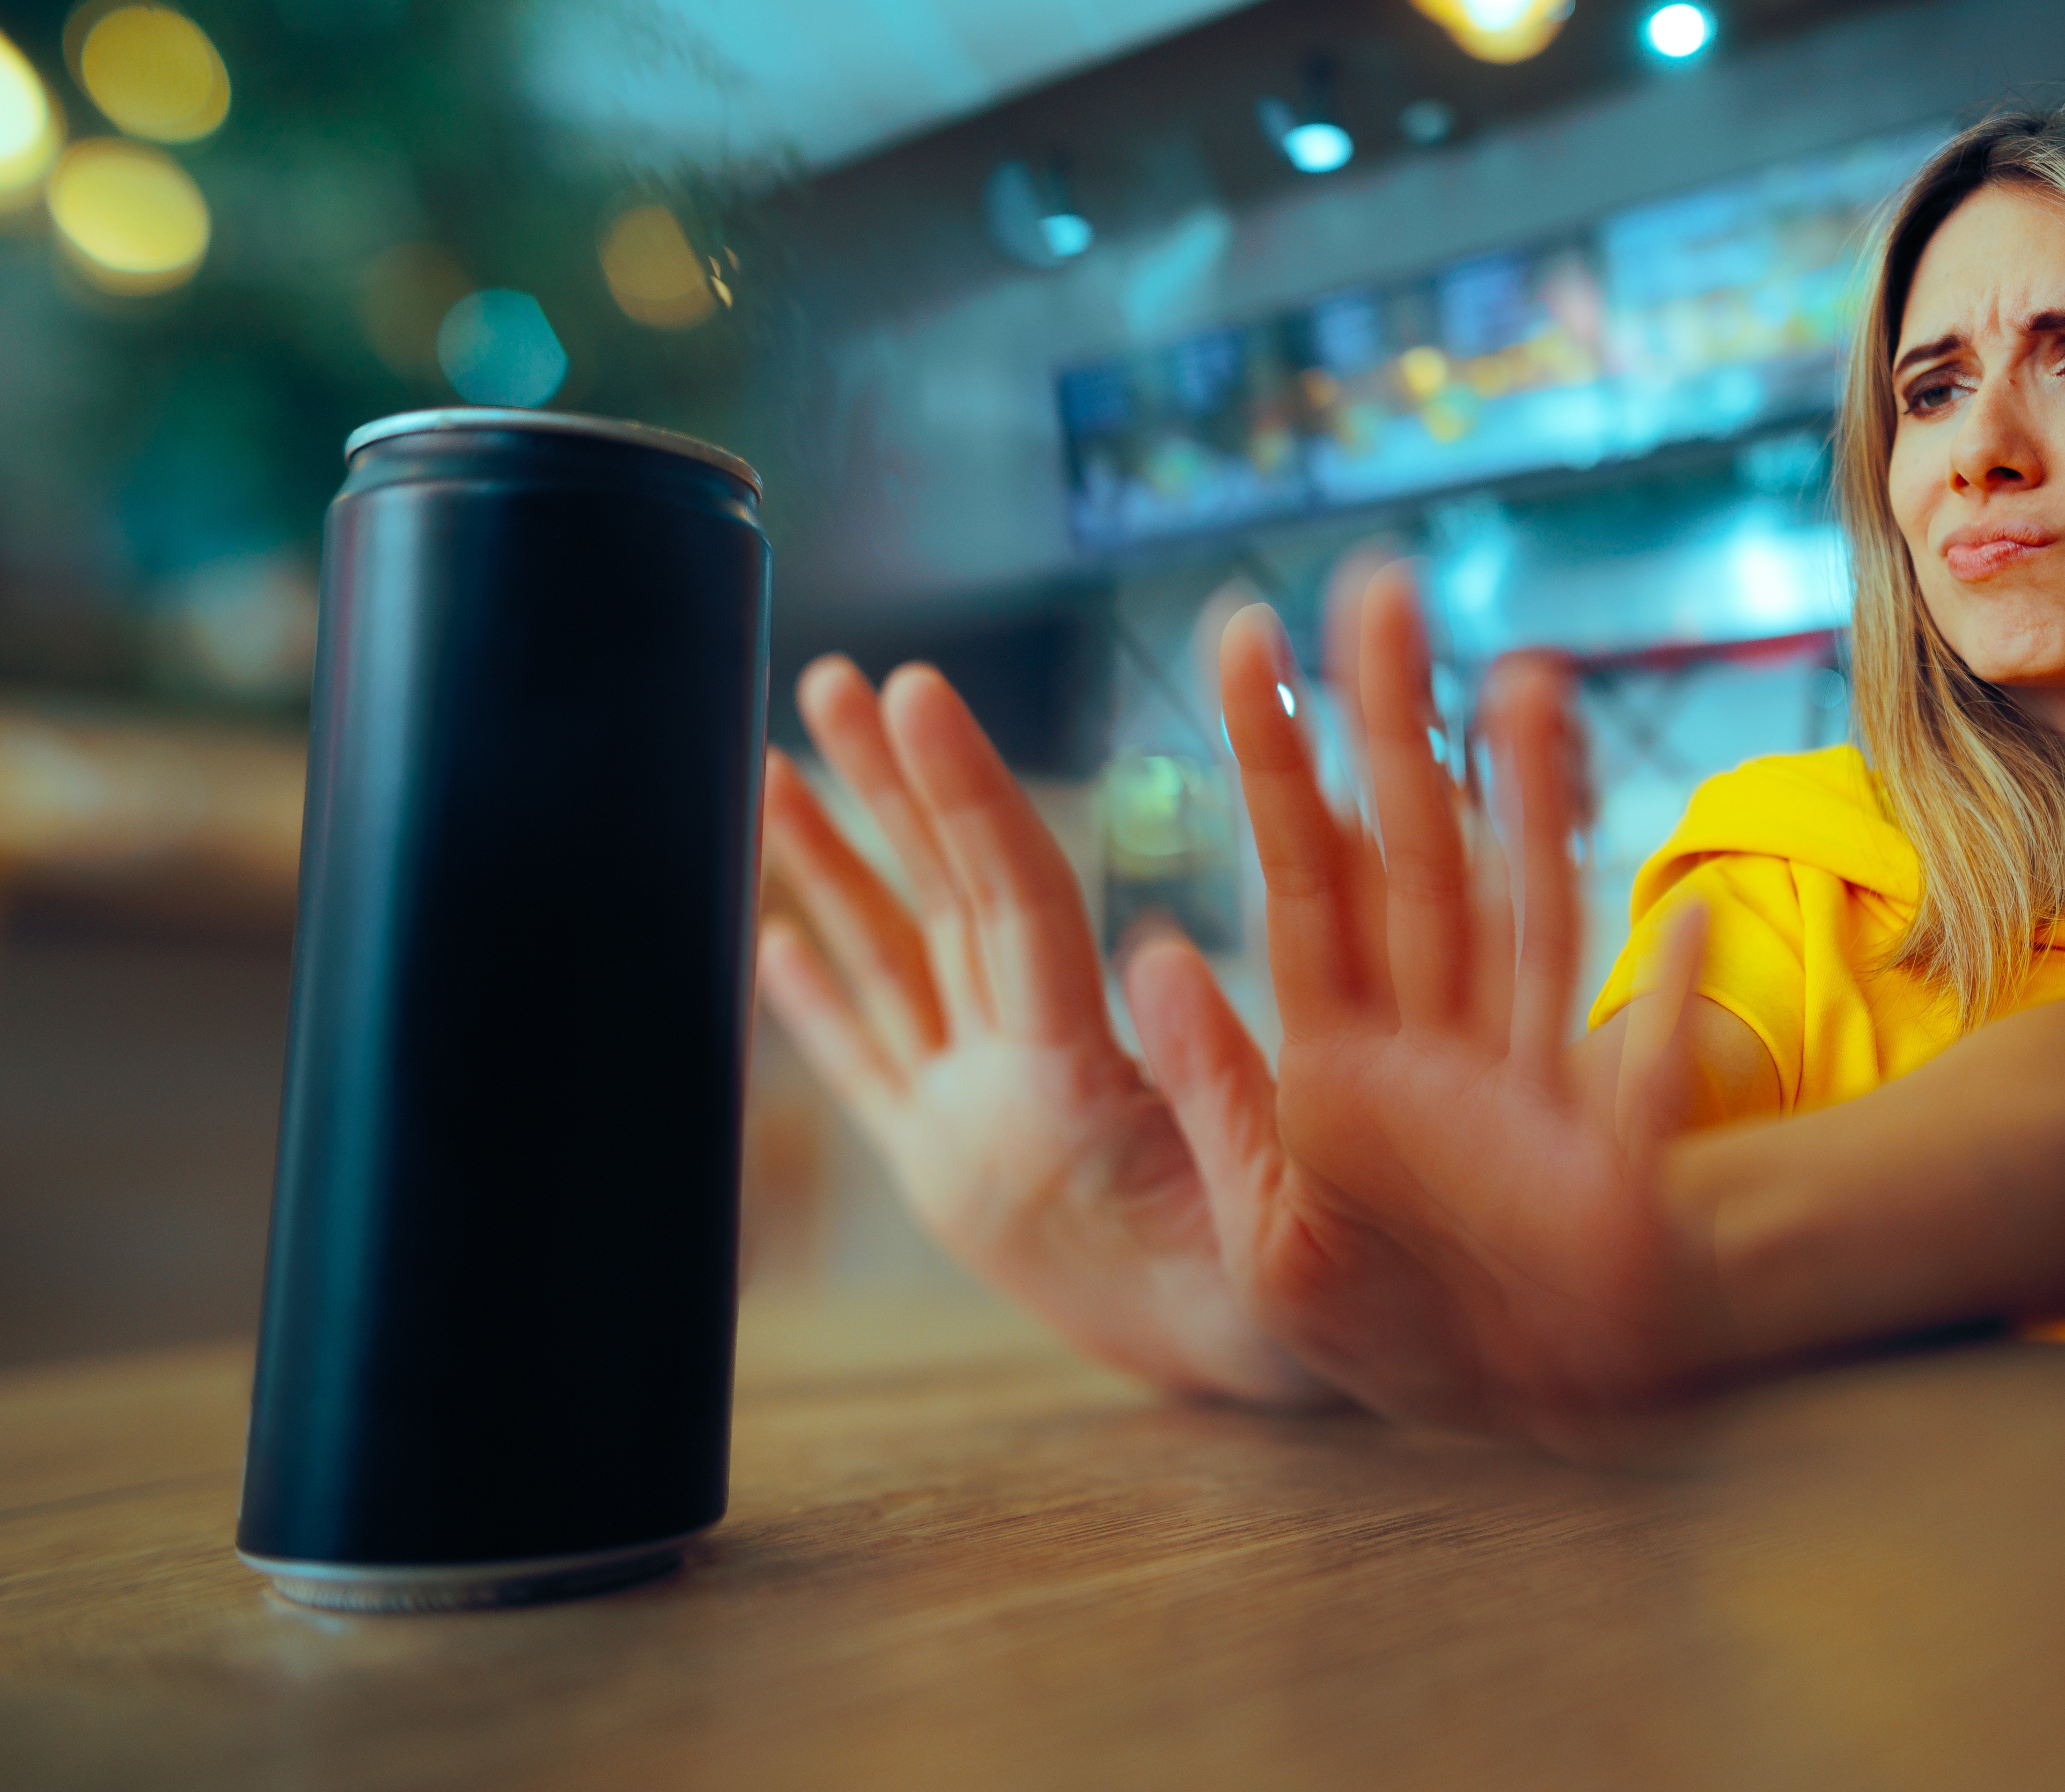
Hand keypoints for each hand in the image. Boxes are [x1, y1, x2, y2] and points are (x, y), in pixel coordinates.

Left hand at [754, 655, 1329, 1405]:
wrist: (1253, 1387)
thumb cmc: (1298, 1293)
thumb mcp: (1286, 1182)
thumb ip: (1223, 1075)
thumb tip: (1158, 944)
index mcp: (1070, 1094)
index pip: (1012, 903)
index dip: (966, 787)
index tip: (914, 686)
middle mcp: (987, 1111)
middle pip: (931, 911)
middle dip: (878, 789)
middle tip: (824, 677)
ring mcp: (952, 1144)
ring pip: (879, 973)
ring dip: (821, 870)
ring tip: (766, 774)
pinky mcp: (941, 1177)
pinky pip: (865, 1073)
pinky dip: (815, 1006)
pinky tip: (768, 945)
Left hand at [1133, 566, 1734, 1435]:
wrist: (1485, 1407)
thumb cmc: (1372, 1324)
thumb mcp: (1258, 1231)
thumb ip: (1217, 1100)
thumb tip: (1146, 954)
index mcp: (1341, 1046)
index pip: (1303, 870)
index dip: (1276, 755)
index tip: (1249, 637)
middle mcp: (1435, 1030)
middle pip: (1414, 851)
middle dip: (1395, 723)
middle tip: (1379, 586)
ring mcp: (1525, 1077)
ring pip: (1525, 911)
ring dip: (1529, 803)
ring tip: (1526, 680)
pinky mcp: (1602, 1163)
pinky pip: (1644, 1091)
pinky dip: (1669, 1024)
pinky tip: (1689, 937)